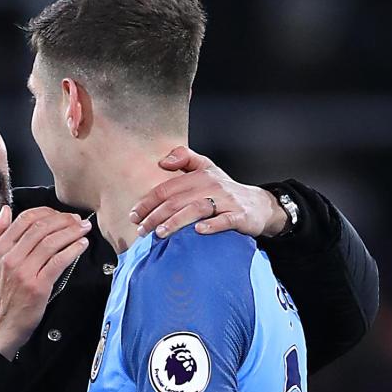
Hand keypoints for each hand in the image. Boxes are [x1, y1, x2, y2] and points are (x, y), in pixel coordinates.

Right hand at [0, 205, 90, 359]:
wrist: (0, 328)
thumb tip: (5, 211)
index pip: (25, 219)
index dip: (46, 212)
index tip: (59, 214)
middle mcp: (10, 258)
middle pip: (40, 227)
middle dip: (63, 220)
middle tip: (77, 220)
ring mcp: (24, 272)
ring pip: (51, 242)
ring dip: (71, 232)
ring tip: (83, 229)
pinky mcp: (38, 286)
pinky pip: (58, 261)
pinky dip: (72, 250)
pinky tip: (81, 245)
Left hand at [129, 146, 286, 238]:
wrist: (257, 204)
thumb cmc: (224, 189)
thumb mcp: (206, 168)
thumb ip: (184, 158)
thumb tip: (161, 161)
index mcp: (199, 176)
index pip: (167, 188)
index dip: (148, 202)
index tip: (134, 216)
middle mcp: (211, 186)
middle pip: (178, 200)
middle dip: (156, 215)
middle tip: (142, 230)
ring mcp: (226, 201)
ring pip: (197, 208)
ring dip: (177, 221)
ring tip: (160, 233)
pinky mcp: (240, 216)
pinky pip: (225, 220)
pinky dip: (212, 225)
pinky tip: (198, 231)